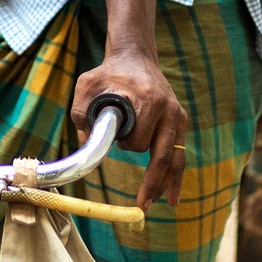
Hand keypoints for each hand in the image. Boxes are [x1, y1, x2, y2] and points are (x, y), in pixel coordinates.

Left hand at [71, 43, 186, 210]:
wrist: (135, 56)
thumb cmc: (108, 72)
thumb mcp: (87, 84)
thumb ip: (81, 112)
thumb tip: (85, 146)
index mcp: (148, 100)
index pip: (140, 139)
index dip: (127, 147)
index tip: (117, 143)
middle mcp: (168, 109)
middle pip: (164, 155)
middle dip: (153, 183)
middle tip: (142, 205)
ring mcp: (177, 115)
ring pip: (176, 158)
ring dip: (167, 184)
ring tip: (158, 205)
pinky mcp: (179, 120)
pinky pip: (179, 153)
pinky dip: (175, 175)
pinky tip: (173, 195)